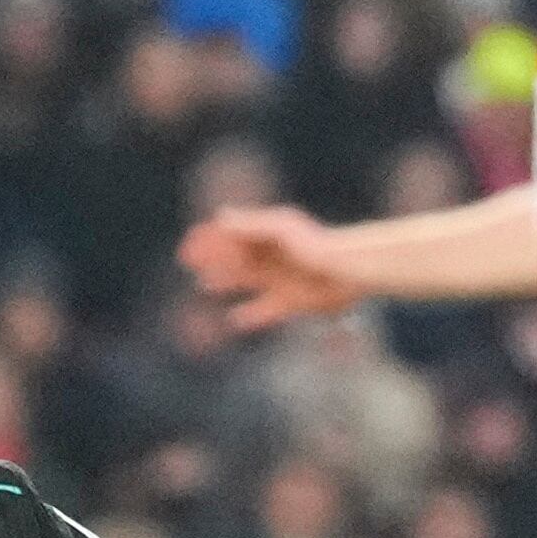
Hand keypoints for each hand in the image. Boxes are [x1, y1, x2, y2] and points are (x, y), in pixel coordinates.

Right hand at [177, 205, 360, 331]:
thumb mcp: (281, 229)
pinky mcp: (291, 303)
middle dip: (210, 258)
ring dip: (224, 281)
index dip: (208, 239)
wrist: (351, 272)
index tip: (186, 245)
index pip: (230, 236)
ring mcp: (279, 281)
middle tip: (186, 261)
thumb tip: (220, 216)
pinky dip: (249, 316)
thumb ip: (251, 225)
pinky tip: (235, 320)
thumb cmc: (317, 245)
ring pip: (243, 281)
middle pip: (233, 258)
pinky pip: (263, 311)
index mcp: (266, 238)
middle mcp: (271, 258)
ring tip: (204, 284)